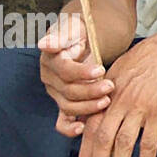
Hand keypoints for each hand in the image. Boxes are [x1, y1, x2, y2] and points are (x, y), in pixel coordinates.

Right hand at [38, 14, 113, 137]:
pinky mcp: (64, 102)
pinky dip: (69, 128)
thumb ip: (60, 35)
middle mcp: (50, 78)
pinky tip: (81, 129)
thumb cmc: (78, 32)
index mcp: (51, 59)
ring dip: (88, 107)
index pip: (64, 70)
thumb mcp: (72, 27)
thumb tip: (45, 44)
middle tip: (111, 86)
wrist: (81, 39)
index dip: (82, 72)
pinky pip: (62, 121)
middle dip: (91, 91)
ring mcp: (57, 92)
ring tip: (107, 101)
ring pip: (69, 106)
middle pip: (68, 91)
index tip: (101, 70)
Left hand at [77, 32, 156, 156]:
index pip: (90, 128)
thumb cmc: (144, 61)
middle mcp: (120, 103)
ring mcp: (139, 108)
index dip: (85, 150)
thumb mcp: (116, 72)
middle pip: (103, 139)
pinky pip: (150, 140)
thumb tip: (93, 116)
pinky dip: (146, 156)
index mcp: (107, 95)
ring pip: (123, 142)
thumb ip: (103, 95)